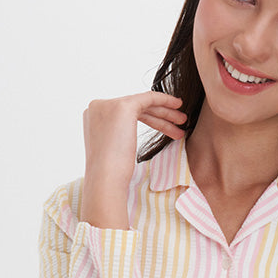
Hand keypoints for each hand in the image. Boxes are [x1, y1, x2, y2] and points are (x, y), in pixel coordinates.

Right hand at [80, 92, 185, 227]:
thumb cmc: (112, 173)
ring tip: (183, 121)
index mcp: (94, 117)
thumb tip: (125, 138)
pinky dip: (164, 100)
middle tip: (178, 124)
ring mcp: (109, 105)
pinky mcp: (123, 106)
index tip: (167, 127)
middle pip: (135, 109)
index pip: (125, 115)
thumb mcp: (113, 149)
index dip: (149, 119)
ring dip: (165, 112)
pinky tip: (177, 104)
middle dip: (158, 116)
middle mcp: (98, 107)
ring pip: (143, 104)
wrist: (106, 179)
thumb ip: (117, 137)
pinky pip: (148, 98)